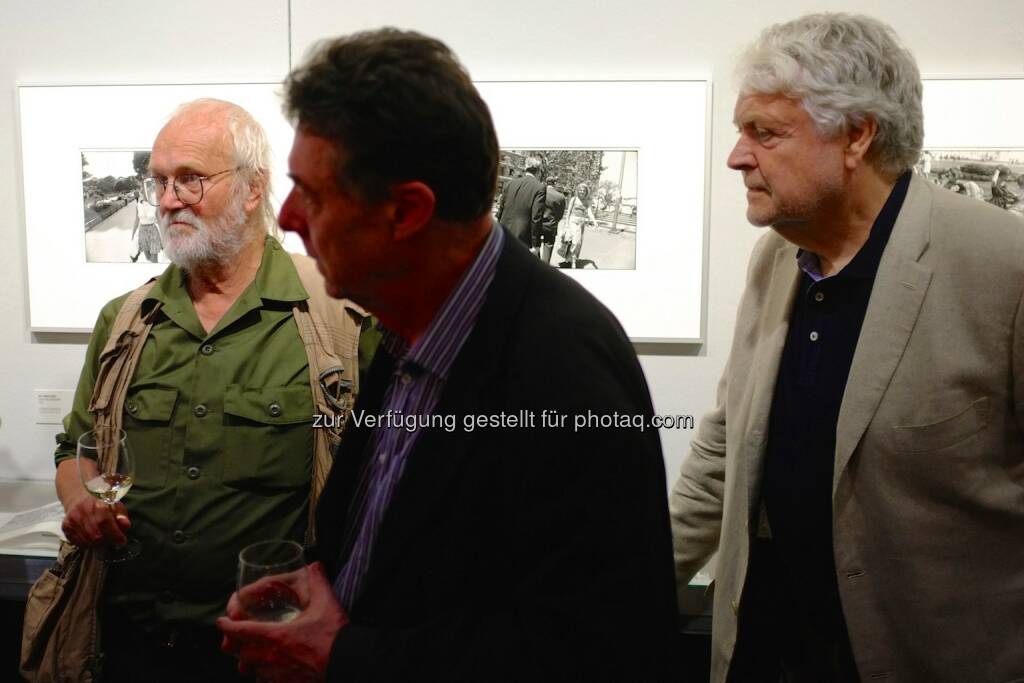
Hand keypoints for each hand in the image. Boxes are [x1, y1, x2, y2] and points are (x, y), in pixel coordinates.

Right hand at [61, 495, 129, 547]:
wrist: (78, 498)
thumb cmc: (101, 503)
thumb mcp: (116, 505)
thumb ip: (122, 516)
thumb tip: (126, 526)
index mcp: (97, 504)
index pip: (105, 522)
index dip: (115, 535)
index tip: (122, 541)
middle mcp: (83, 511)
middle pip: (96, 535)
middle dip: (107, 541)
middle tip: (112, 541)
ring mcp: (72, 519)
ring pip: (87, 541)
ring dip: (98, 544)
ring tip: (103, 540)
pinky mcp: (65, 526)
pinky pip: (77, 542)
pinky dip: (87, 544)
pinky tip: (92, 540)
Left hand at [218, 561, 347, 681]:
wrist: (348, 663)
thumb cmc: (335, 636)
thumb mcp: (326, 603)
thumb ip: (318, 582)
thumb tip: (315, 564)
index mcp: (275, 636)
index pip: (241, 631)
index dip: (227, 626)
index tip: (221, 622)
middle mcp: (271, 657)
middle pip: (241, 653)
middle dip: (234, 644)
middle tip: (233, 637)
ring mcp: (277, 673)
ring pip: (251, 669)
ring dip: (247, 660)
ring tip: (249, 654)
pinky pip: (266, 680)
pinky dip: (262, 673)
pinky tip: (269, 669)